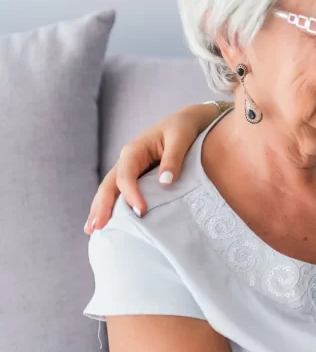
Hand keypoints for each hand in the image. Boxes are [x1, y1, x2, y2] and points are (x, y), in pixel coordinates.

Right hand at [84, 103, 223, 232]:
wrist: (187, 121)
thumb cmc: (184, 128)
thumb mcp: (181, 139)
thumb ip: (173, 159)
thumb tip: (165, 182)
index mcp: (134, 150)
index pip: (126, 176)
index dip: (131, 195)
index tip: (141, 212)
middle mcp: (126, 160)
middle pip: (109, 185)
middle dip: (101, 206)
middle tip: (96, 228)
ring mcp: (128, 168)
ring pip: (110, 190)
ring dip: (100, 209)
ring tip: (92, 230)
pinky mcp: (135, 176)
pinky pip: (119, 192)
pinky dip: (110, 206)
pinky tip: (105, 222)